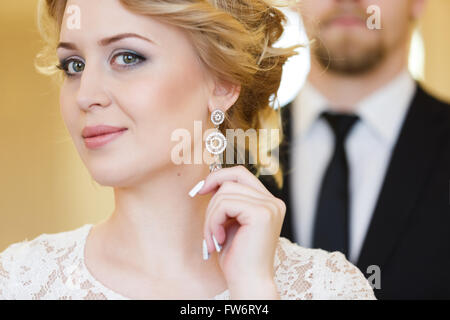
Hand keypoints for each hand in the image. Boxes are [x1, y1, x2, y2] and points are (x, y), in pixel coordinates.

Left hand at [197, 165, 285, 298]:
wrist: (248, 282)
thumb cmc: (238, 258)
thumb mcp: (231, 223)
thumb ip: (227, 202)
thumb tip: (210, 182)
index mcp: (269, 202)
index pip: (241, 174)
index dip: (218, 177)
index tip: (201, 191)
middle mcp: (273, 202)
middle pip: (231, 180)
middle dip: (211, 201)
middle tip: (206, 224)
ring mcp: (269, 206)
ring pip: (224, 193)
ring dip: (211, 217)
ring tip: (213, 238)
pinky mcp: (261, 213)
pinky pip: (224, 204)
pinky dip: (213, 222)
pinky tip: (218, 240)